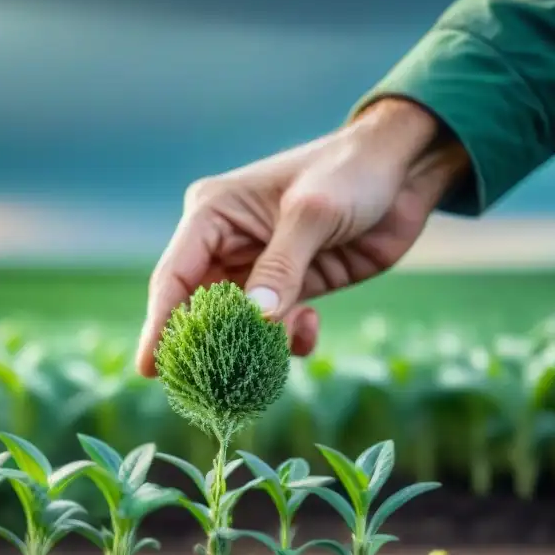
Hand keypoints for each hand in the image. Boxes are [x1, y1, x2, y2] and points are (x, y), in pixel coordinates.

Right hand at [135, 98, 469, 376]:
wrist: (404, 169)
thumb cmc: (350, 172)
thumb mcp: (313, 215)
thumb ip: (281, 269)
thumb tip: (254, 319)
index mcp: (213, 215)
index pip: (175, 277)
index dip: (161, 324)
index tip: (149, 368)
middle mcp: (227, 244)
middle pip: (199, 309)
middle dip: (209, 346)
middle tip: (211, 386)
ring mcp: (260, 269)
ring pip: (238, 326)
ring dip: (255, 347)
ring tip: (273, 355)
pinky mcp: (292, 287)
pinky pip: (275, 328)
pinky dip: (288, 340)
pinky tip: (309, 328)